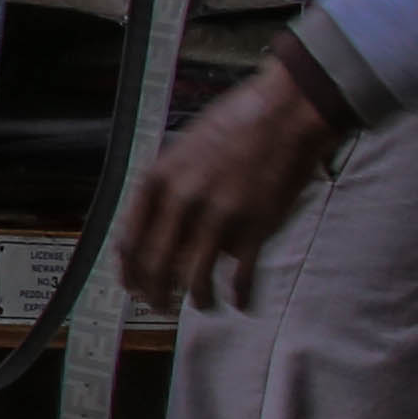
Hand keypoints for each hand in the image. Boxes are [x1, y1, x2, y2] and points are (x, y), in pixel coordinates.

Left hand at [115, 61, 346, 314]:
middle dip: (156, 295)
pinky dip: (240, 296)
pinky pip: (241, 276)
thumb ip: (169, 187)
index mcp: (159, 178)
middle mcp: (183, 200)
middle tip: (162, 306)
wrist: (288, 111)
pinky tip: (241, 303)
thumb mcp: (185, 147)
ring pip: (195, 278)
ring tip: (204, 305)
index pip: (129, 240)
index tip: (133, 287)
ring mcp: (219, 215)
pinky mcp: (257, 226)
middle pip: (156, 266)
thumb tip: (161, 228)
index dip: (129, 272)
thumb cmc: (238, 123)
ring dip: (198, 299)